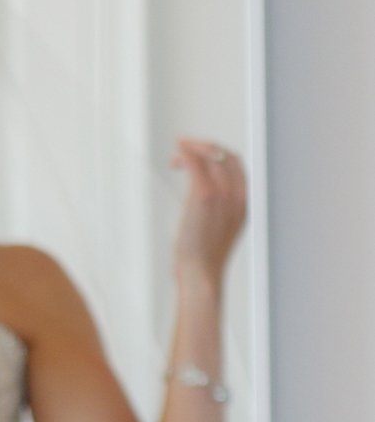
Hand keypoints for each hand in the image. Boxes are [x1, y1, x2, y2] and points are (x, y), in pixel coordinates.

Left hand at [170, 137, 247, 290]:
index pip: (237, 164)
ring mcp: (223, 194)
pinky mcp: (204, 196)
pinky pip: (196, 163)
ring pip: (211, 155)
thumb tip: (201, 198)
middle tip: (184, 150)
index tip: (200, 155)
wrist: (201, 274)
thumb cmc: (204, 257)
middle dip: (204, 146)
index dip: (218, 154)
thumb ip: (219, 209)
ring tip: (175, 157)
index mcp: (245, 202)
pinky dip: (185, 154)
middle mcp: (238, 195)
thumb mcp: (219, 229)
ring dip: (191, 149)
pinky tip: (176, 158)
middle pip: (225, 154)